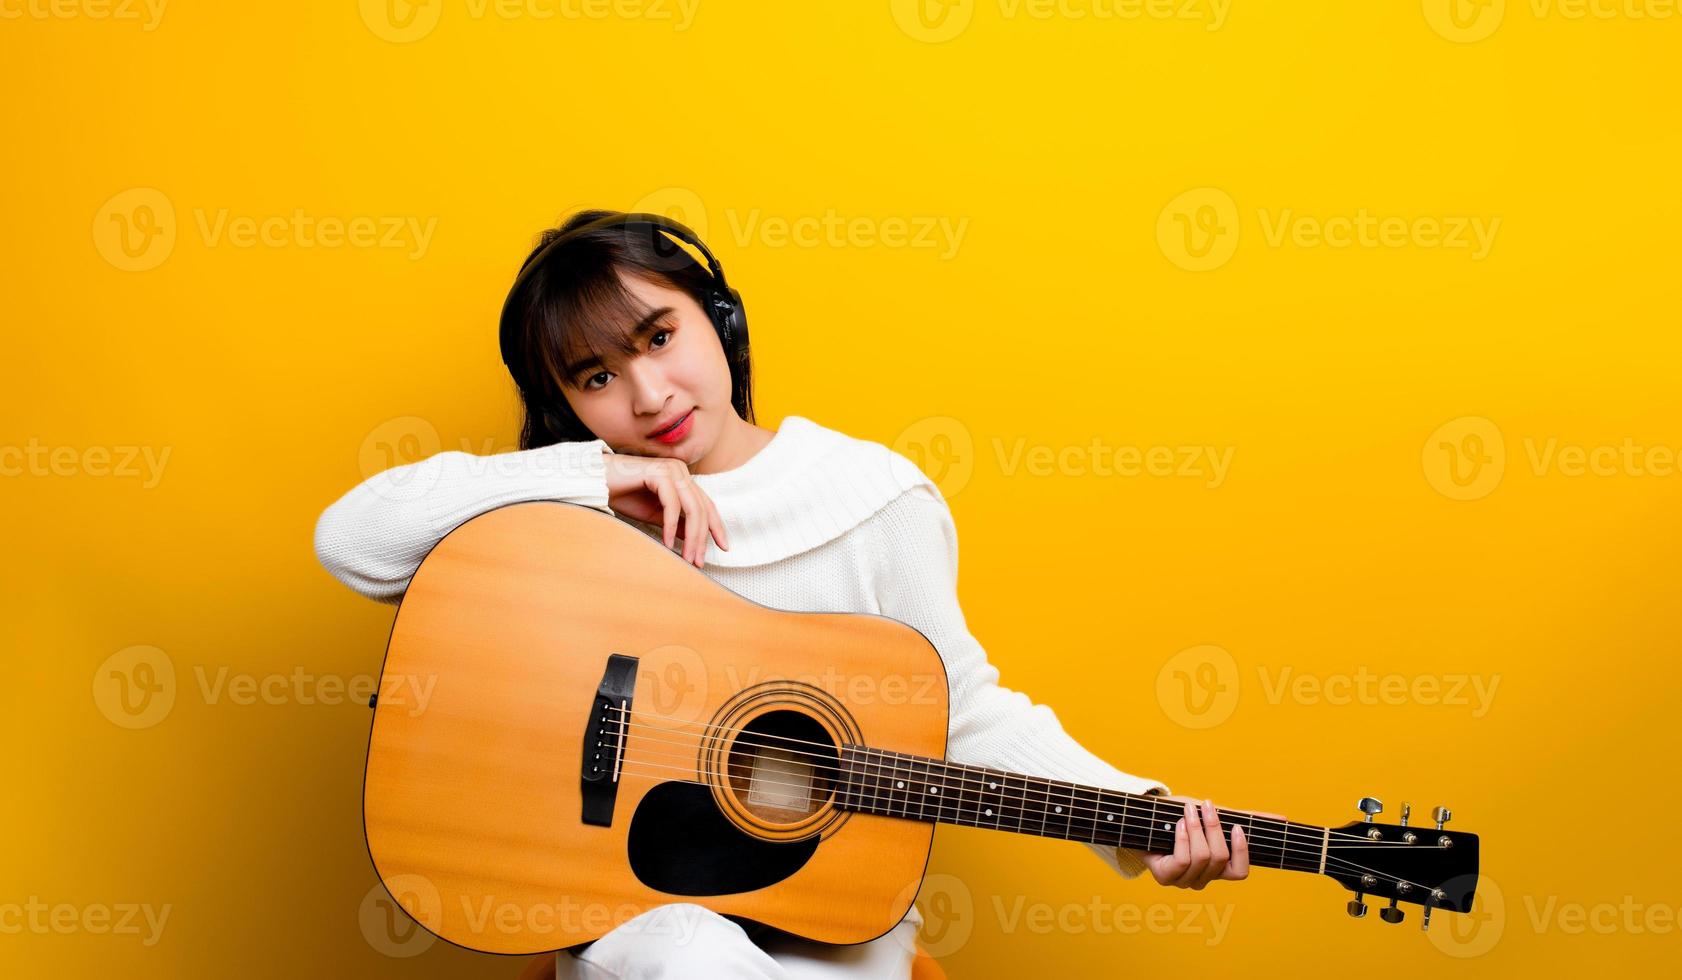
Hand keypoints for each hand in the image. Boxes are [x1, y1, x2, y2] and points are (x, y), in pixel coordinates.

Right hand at [603, 453, 729, 567]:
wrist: (596, 481)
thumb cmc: (623, 495)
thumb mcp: (655, 514)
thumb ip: (676, 524)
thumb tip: (694, 539)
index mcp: (682, 478)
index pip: (707, 505)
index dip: (717, 527)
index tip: (723, 548)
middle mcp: (680, 471)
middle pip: (702, 508)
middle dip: (702, 539)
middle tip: (698, 562)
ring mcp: (671, 470)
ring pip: (692, 507)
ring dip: (691, 536)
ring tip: (687, 558)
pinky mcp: (659, 473)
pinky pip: (672, 504)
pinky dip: (671, 526)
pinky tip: (668, 544)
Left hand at [1141, 795, 1283, 889]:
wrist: (1147, 819)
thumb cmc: (1183, 818)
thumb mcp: (1215, 815)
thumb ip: (1246, 818)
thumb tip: (1283, 819)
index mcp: (1218, 869)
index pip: (1240, 873)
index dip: (1242, 851)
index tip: (1236, 826)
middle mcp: (1203, 879)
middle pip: (1219, 858)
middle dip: (1213, 828)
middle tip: (1206, 806)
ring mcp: (1184, 881)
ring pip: (1201, 858)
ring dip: (1195, 829)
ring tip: (1188, 812)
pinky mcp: (1165, 878)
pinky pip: (1182, 861)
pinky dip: (1182, 838)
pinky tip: (1179, 824)